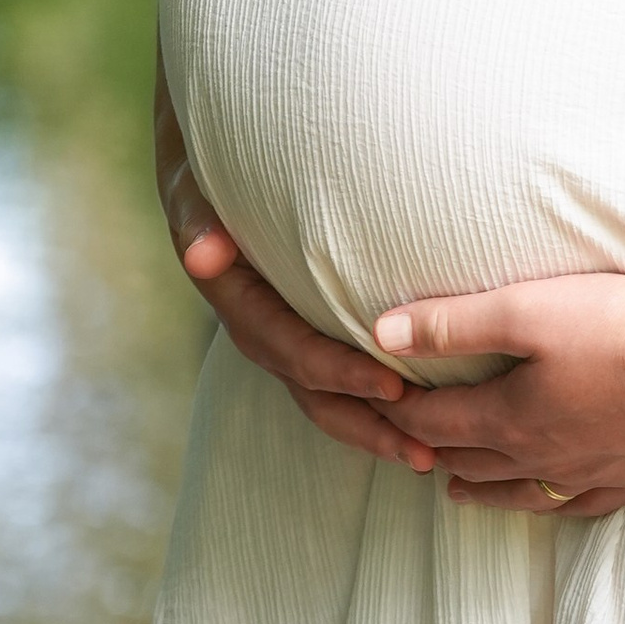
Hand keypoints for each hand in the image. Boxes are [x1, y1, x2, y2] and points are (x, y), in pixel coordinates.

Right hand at [161, 127, 437, 479]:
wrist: (206, 165)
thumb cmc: (209, 169)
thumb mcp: (195, 186)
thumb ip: (197, 216)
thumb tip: (202, 254)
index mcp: (239, 303)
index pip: (293, 350)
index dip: (341, 372)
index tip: (393, 386)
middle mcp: (261, 331)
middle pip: (315, 393)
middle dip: (367, 424)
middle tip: (424, 451)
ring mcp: (284, 338)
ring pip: (328, 399)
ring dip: (376, 430)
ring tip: (429, 458)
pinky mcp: (308, 333)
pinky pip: (339, 380)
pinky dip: (375, 404)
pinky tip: (425, 421)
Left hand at [376, 270, 624, 514]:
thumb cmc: (616, 327)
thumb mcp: (523, 309)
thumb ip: (450, 324)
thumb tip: (378, 334)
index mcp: (507, 418)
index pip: (434, 423)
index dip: (400, 411)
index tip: (379, 400)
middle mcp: (539, 458)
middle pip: (468, 460)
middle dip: (430, 448)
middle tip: (407, 437)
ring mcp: (586, 474)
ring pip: (515, 492)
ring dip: (477, 487)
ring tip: (453, 487)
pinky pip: (574, 507)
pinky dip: (543, 505)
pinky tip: (546, 500)